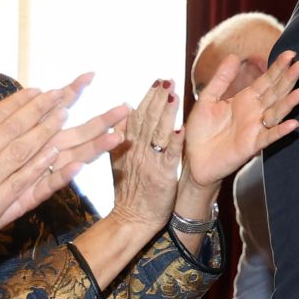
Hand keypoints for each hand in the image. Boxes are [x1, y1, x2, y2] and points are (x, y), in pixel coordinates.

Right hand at [0, 76, 123, 289]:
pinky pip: (25, 187)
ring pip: (24, 154)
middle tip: (63, 94)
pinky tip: (65, 158)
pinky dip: (46, 172)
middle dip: (40, 110)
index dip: (17, 103)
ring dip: (48, 133)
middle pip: (13, 130)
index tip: (36, 90)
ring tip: (68, 116)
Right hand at [109, 80, 183, 231]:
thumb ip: (120, 136)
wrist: (131, 219)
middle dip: (156, 97)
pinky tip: (181, 125)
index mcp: (126, 146)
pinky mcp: (162, 175)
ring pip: (156, 132)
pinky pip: (169, 154)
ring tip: (172, 93)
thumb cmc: (129, 192)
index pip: (136, 116)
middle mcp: (136, 151)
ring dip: (165, 111)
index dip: (147, 97)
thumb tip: (124, 110)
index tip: (156, 81)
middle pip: (146, 119)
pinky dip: (174, 139)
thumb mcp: (118, 161)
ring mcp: (149, 162)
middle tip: (166, 79)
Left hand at [180, 50, 298, 189]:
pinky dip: (281, 131)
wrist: (194, 160)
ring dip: (290, 103)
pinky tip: (293, 124)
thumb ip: (221, 79)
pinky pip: (269, 137)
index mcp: (245, 99)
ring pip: (276, 113)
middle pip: (276, 93)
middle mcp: (254, 112)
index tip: (290, 54)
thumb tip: (234, 56)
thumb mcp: (207, 99)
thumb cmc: (200, 131)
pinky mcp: (251, 146)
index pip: (266, 81)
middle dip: (289, 79)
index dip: (278, 68)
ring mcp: (255, 129)